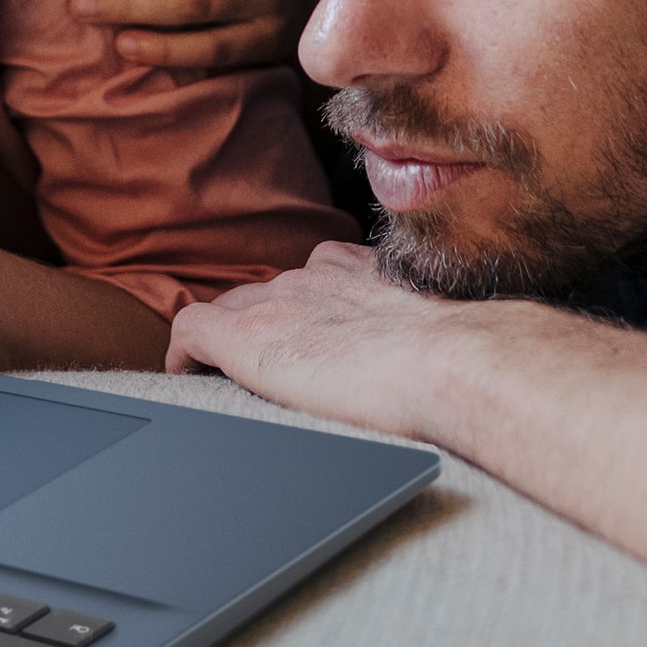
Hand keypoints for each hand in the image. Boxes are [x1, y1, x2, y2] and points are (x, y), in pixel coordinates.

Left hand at [167, 240, 510, 439]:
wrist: (452, 362)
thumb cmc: (464, 361)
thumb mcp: (440, 332)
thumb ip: (423, 334)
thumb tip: (444, 366)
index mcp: (355, 272)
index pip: (308, 282)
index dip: (295, 311)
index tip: (299, 337)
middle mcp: (310, 277)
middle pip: (263, 294)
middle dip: (254, 323)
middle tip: (256, 363)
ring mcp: (275, 303)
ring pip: (228, 311)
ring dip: (224, 341)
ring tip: (216, 374)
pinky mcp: (245, 337)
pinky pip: (191, 331)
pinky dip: (183, 352)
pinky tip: (182, 374)